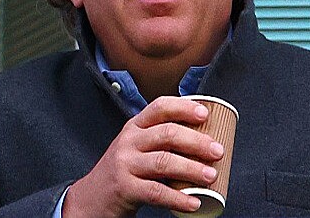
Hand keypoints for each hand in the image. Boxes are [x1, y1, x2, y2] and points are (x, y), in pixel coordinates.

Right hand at [62, 96, 224, 217]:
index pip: (159, 107)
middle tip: (217, 151)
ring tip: (210, 175)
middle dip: (196, 141)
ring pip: (163, 161)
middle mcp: (129, 141)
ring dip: (191, 168)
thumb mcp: (137, 146)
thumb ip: (161, 139)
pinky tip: (193, 202)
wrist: (92, 197)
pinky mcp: (124, 188)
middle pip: (166, 134)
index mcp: (135, 126)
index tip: (204, 114)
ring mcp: (125, 164)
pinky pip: (155, 192)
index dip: (183, 107)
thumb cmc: (124, 169)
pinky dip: (178, 198)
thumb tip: (206, 139)